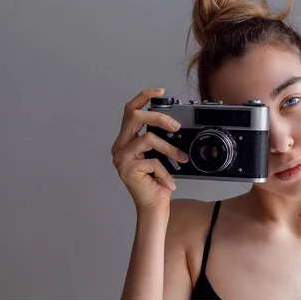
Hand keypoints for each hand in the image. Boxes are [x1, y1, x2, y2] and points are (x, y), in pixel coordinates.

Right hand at [111, 88, 189, 210]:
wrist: (154, 207)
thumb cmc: (157, 182)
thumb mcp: (159, 155)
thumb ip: (158, 138)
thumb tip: (173, 123)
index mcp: (125, 140)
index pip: (130, 110)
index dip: (143, 97)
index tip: (160, 92)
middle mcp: (119, 146)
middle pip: (135, 117)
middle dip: (159, 117)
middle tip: (176, 126)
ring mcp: (120, 158)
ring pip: (147, 139)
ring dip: (170, 149)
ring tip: (181, 159)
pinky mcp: (127, 170)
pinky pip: (152, 161)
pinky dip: (166, 172)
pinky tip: (169, 182)